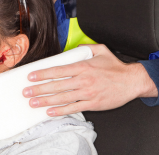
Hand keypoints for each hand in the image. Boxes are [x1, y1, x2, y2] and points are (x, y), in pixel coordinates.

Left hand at [23, 44, 157, 115]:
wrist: (132, 82)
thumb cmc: (117, 68)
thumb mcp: (102, 51)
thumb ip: (86, 48)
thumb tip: (74, 47)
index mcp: (83, 66)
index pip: (58, 70)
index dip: (43, 73)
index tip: (31, 76)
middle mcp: (83, 80)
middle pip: (56, 85)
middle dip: (39, 89)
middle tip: (26, 92)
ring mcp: (87, 93)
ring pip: (62, 98)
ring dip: (46, 101)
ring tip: (33, 103)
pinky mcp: (93, 104)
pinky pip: (73, 108)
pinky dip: (61, 111)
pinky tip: (50, 112)